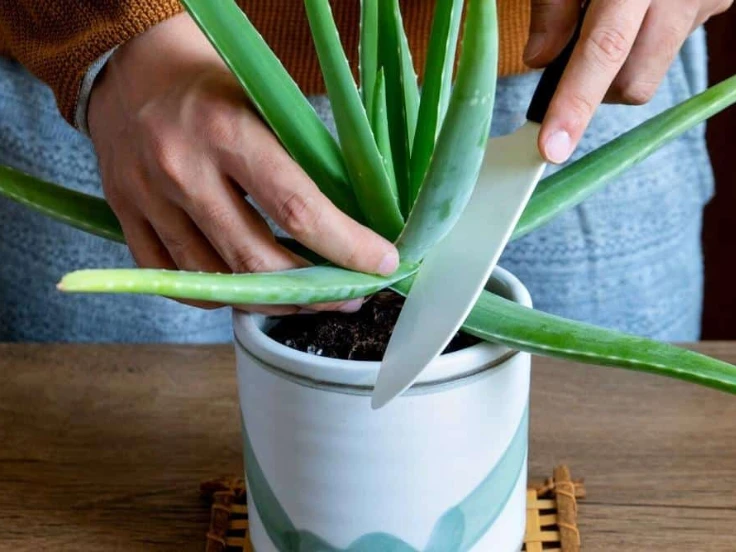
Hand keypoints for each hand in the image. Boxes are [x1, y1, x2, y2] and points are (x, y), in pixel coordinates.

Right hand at [88, 14, 398, 313]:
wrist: (133, 71)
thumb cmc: (213, 87)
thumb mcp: (265, 104)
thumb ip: (301, 163)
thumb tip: (353, 224)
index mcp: (227, 131)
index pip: (296, 209)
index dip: (345, 247)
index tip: (381, 265)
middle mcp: (182, 169)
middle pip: (255, 261)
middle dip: (312, 293)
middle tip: (347, 297)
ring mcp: (147, 199)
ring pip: (215, 281)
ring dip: (269, 302)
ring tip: (304, 299)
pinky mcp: (126, 218)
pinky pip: (174, 282)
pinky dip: (217, 295)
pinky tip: (245, 289)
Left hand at [525, 0, 731, 163]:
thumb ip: (553, 5)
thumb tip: (539, 62)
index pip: (603, 52)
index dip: (574, 105)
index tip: (552, 149)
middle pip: (633, 84)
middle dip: (595, 90)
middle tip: (568, 60)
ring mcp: (705, 0)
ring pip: (651, 73)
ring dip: (618, 68)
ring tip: (605, 22)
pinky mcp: (714, 2)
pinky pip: (669, 46)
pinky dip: (641, 43)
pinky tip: (636, 9)